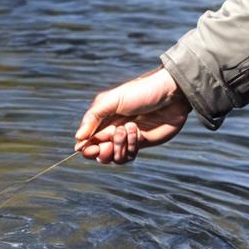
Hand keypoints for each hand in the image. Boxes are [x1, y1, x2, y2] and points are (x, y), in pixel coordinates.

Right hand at [74, 67, 191, 163]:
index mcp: (101, 119)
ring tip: (128, 129)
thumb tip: (77, 138)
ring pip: (114, 157)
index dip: (86, 148)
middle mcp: (111, 130)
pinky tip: (137, 132)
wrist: (170, 94)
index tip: (90, 148)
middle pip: (98, 153)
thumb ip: (93, 118)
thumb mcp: (112, 100)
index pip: (86, 140)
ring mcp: (126, 138)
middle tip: (108, 144)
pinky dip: (131, 148)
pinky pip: (129, 156)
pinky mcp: (140, 143)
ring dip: (119, 147)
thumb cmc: (140, 91)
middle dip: (101, 152)